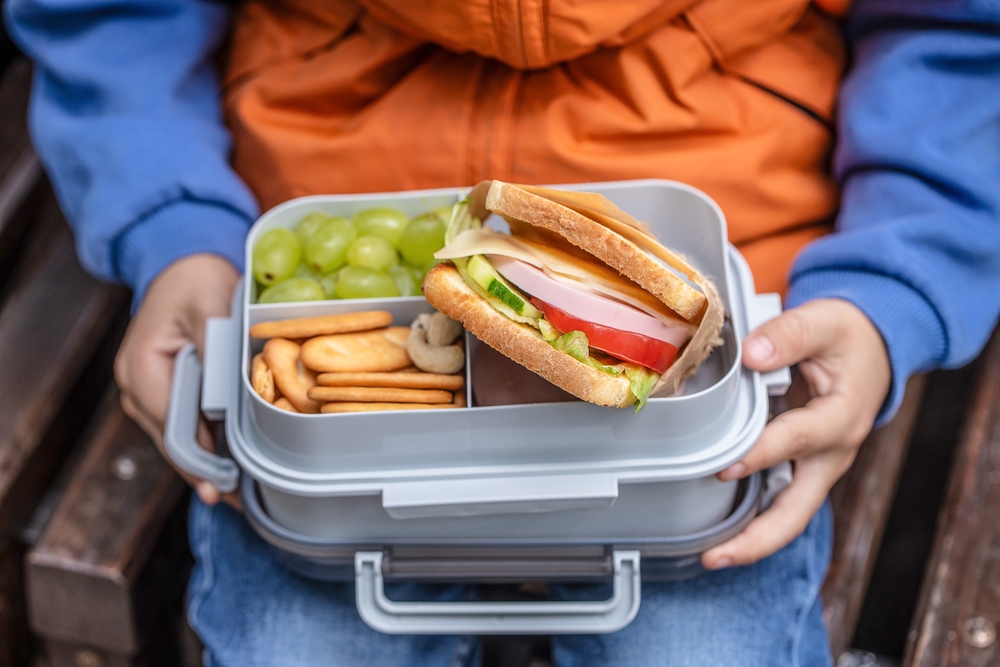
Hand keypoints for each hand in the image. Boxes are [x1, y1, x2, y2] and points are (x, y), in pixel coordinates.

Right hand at [115, 254, 240, 507]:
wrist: (183, 265)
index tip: (220, 485)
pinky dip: (204, 446)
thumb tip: (224, 396)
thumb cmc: (196, 280)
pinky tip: (228, 467)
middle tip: (236, 500)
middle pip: (171, 441)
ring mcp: (147, 392)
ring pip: (176, 439)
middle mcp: (137, 387)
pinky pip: (182, 426)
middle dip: (203, 472)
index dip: (198, 459)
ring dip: (204, 465)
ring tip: (236, 493)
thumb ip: (215, 347)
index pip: (172, 426)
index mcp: (141, 368)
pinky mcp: (163, 392)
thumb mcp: (211, 303)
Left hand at [702, 299, 890, 568]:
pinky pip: (780, 500)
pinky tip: (721, 530)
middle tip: (716, 556)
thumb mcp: (824, 322)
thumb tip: (753, 355)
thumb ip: (789, 335)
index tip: (725, 468)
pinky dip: (754, 519)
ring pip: (790, 516)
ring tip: (712, 558)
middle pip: (798, 510)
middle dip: (759, 538)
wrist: (874, 347)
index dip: (759, 454)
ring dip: (754, 540)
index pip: (797, 441)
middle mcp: (832, 453)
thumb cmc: (847, 336)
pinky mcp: (805, 466)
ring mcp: (819, 466)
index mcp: (841, 417)